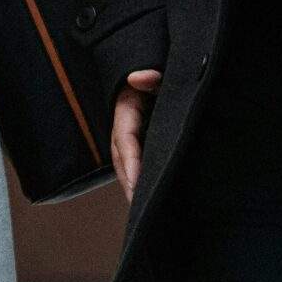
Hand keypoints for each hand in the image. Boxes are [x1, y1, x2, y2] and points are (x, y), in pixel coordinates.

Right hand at [111, 68, 161, 200]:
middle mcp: (124, 127)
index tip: (136, 183)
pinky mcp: (140, 142)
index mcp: (126, 110)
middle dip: (128, 183)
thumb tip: (138, 78)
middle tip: (140, 207)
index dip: (130, 162)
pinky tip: (149, 197)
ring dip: (132, 186)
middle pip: (122, 159)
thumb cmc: (160, 73)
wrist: (156, 73)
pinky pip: (136, 164)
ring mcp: (130, 136)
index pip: (125, 140)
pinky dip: (140, 180)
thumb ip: (152, 76)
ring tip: (143, 210)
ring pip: (127, 165)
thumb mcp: (158, 71)